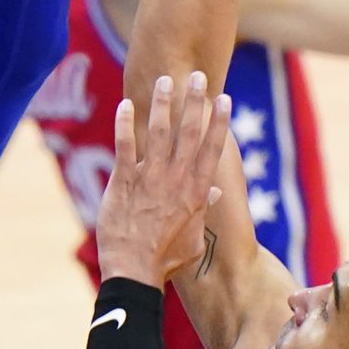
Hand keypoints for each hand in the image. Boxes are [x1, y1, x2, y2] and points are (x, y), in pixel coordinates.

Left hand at [97, 73, 230, 287]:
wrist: (135, 272)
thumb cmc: (166, 259)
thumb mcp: (194, 237)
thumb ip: (203, 210)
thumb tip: (214, 192)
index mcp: (196, 192)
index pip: (211, 149)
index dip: (219, 122)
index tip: (225, 98)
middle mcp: (176, 180)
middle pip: (188, 133)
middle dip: (195, 102)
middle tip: (198, 76)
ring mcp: (150, 179)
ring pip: (159, 133)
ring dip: (163, 104)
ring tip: (165, 80)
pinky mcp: (123, 182)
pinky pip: (125, 146)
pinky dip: (125, 124)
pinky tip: (125, 104)